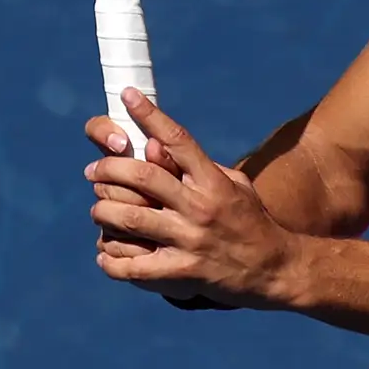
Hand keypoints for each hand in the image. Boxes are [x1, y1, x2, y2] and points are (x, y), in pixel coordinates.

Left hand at [84, 91, 293, 309]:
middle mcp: (200, 207)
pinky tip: (104, 254)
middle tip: (93, 170)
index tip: (128, 96)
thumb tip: (161, 146)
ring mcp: (190, 241)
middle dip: (108, 169)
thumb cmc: (251, 222)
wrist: (276, 269)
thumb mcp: (236, 187)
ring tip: (99, 210)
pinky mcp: (182, 273)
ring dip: (103, 211)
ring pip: (129, 218)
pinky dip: (111, 260)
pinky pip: (134, 267)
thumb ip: (202, 168)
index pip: (178, 139)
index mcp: (213, 182)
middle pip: (142, 176)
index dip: (149, 115)